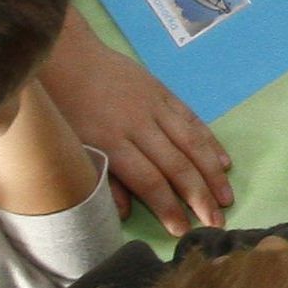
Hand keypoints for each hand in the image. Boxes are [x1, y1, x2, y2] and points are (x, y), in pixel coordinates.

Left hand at [41, 10, 232, 229]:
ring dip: (212, 173)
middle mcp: (138, 125)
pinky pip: (191, 119)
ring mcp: (154, 106)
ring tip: (226, 197)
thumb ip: (100, 178)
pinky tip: (223, 161)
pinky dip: (209, 141)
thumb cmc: (61, 107)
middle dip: (199, 197)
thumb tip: (125, 214)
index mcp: (111, 142)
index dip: (168, 207)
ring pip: (191, 143)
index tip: (183, 231)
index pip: (149, 181)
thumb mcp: (70, 146)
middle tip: (216, 223)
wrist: (66, 55)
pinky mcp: (162, 91)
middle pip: (176, 165)